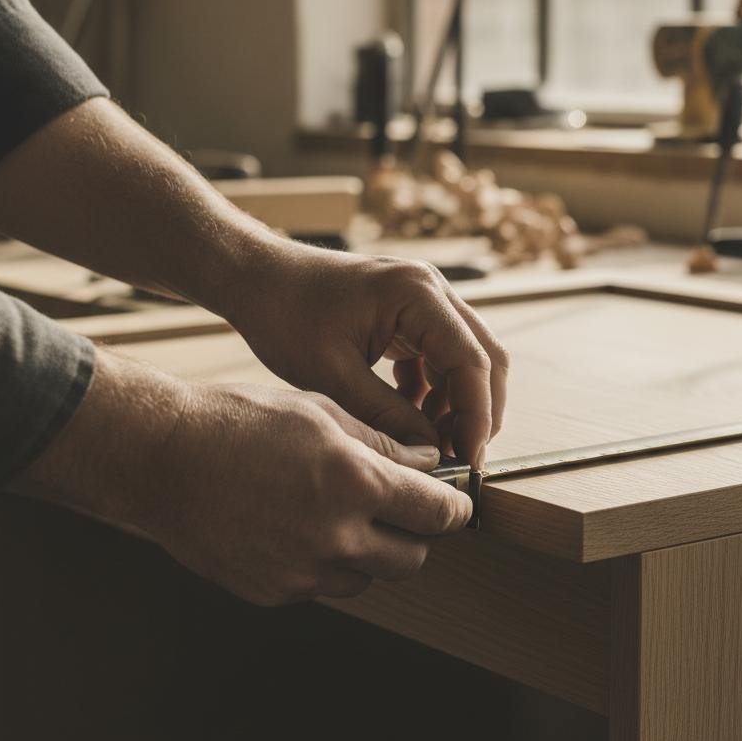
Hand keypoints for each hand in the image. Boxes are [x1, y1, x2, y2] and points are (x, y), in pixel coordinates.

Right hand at [15, 350, 472, 606]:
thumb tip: (430, 463)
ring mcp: (301, 573)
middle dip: (417, 534)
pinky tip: (303, 527)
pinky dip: (327, 563)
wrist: (161, 458)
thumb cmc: (238, 421)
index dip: (454, 506)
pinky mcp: (273, 592)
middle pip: (412, 559)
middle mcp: (334, 538)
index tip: (457, 502)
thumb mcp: (320, 413)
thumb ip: (383, 444)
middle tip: (405, 508)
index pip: (435, 513)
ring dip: (372, 552)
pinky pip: (322, 586)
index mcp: (354, 485)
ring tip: (344, 514)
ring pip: (368, 577)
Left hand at [228, 241, 508, 468]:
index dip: (476, 416)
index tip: (467, 461)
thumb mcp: (332, 376)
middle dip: (478, 412)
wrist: (257, 279)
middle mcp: (431, 289)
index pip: (471, 361)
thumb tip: (431, 454)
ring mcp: (424, 300)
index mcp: (416, 294)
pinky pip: (440, 357)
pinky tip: (411, 421)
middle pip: (484, 357)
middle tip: (462, 460)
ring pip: (466, 359)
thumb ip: (386, 416)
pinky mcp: (410, 314)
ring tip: (433, 447)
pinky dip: (434, 392)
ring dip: (457, 404)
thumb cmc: (285, 316)